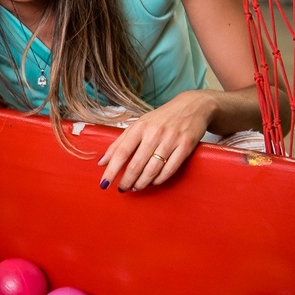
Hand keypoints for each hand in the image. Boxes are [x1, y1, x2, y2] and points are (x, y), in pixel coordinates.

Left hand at [97, 91, 215, 191]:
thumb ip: (119, 143)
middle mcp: (154, 133)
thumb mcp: (139, 125)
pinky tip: (152, 183)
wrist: (192, 106)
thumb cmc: (161, 118)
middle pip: (136, 164)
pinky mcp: (185, 146)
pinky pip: (170, 169)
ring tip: (135, 187)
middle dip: (127, 180)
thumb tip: (102, 162)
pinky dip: (159, 180)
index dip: (112, 170)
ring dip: (141, 183)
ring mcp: (171, 140)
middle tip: (122, 188)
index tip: (104, 183)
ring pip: (152, 169)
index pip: (121, 152)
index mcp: (139, 127)